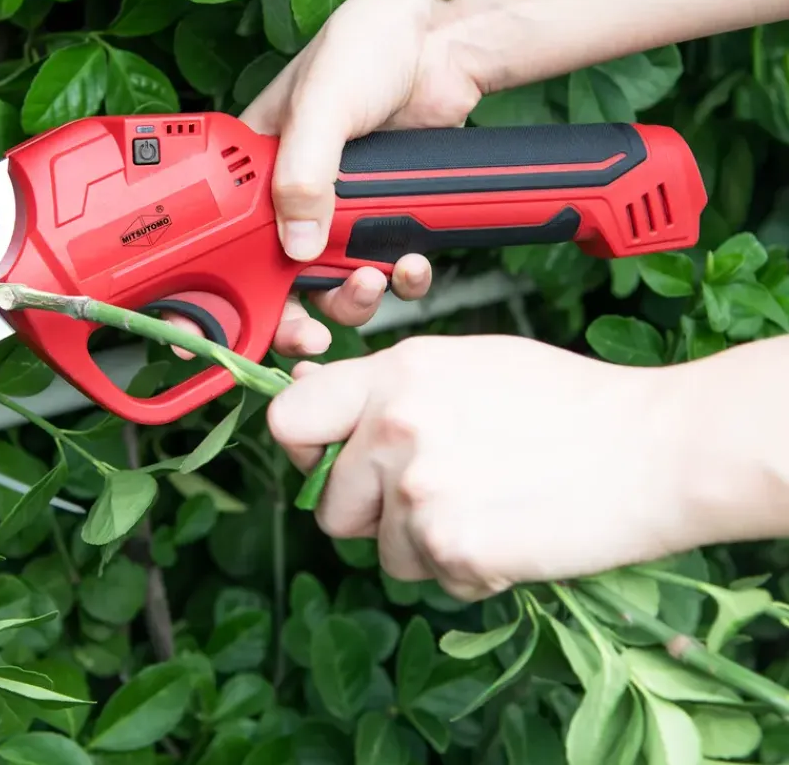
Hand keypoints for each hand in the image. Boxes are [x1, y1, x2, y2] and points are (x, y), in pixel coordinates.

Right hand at [169, 0, 484, 357]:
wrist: (443, 42)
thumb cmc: (367, 45)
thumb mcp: (323, 103)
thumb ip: (304, 172)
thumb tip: (297, 243)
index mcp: (254, 166)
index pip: (222, 239)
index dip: (218, 290)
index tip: (216, 330)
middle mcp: (291, 195)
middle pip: (278, 279)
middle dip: (296, 314)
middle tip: (311, 336)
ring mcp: (338, 211)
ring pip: (333, 284)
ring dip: (353, 298)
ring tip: (372, 280)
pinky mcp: (382, 216)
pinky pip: (384, 269)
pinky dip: (399, 279)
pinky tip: (409, 263)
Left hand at [267, 335, 697, 600]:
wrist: (651, 447)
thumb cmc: (566, 400)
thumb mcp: (465, 362)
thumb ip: (388, 385)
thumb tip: (312, 394)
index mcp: (394, 374)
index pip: (289, 419)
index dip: (301, 449)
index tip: (327, 461)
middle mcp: (394, 429)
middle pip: (330, 506)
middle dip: (372, 512)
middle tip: (432, 496)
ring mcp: (420, 491)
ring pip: (382, 550)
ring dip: (422, 543)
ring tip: (485, 506)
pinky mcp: (453, 547)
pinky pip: (431, 578)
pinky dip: (464, 569)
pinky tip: (508, 532)